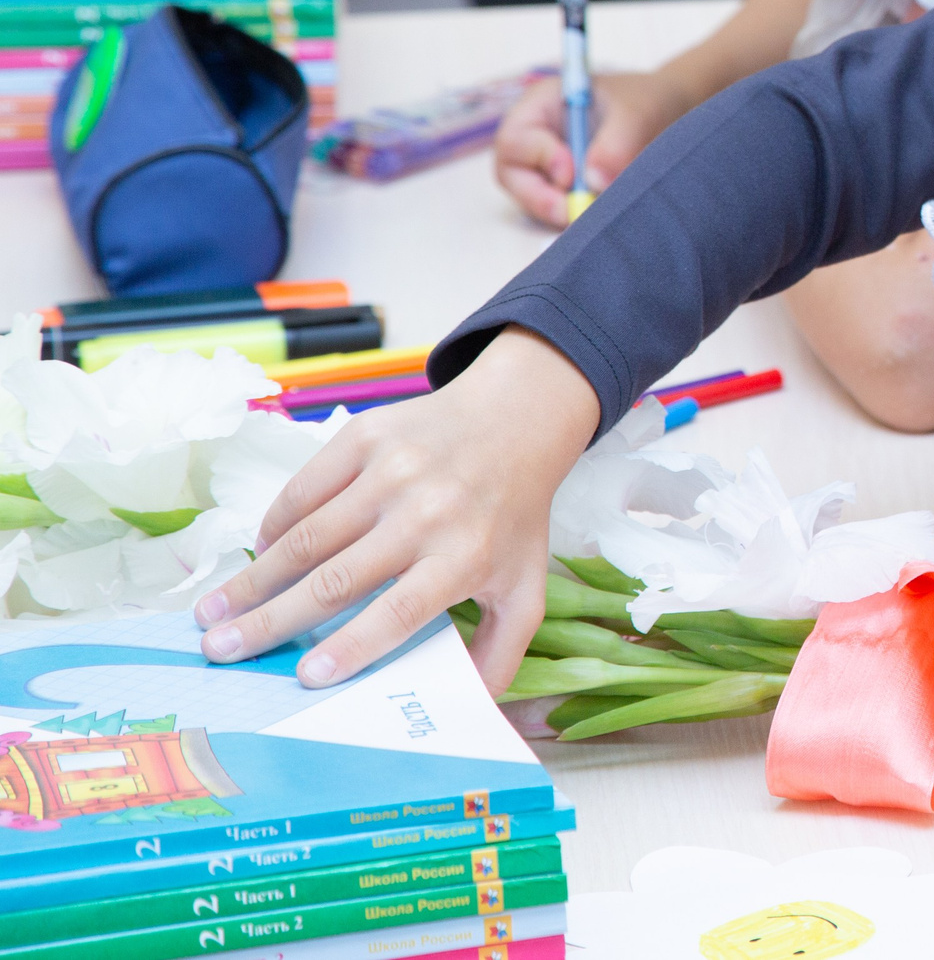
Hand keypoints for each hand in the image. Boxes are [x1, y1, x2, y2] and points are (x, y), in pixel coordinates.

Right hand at [194, 327, 599, 692]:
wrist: (516, 418)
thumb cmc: (513, 516)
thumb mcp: (526, 586)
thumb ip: (500, 652)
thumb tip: (466, 710)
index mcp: (465, 555)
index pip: (400, 611)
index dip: (351, 647)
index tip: (305, 678)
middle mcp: (426, 512)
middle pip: (336, 579)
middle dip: (270, 621)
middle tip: (220, 650)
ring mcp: (393, 470)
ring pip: (308, 535)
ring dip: (254, 578)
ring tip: (212, 612)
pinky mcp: (367, 436)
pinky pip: (305, 487)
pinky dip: (275, 524)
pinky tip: (258, 555)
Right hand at [494, 70, 689, 227]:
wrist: (669, 113)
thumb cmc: (647, 101)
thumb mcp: (638, 112)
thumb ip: (618, 142)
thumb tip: (594, 183)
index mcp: (541, 105)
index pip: (516, 139)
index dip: (540, 159)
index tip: (572, 174)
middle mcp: (535, 137)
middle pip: (514, 177)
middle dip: (541, 200)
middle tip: (575, 214)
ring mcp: (546, 167)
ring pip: (535, 200)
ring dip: (562, 211)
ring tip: (598, 212)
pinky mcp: (563, 191)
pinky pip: (558, 212)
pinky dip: (577, 217)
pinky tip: (603, 215)